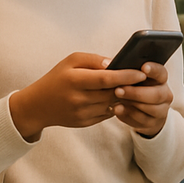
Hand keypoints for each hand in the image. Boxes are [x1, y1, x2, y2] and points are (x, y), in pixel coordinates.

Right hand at [10, 53, 145, 141]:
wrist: (37, 106)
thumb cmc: (57, 78)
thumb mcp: (71, 61)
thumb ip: (94, 60)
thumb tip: (115, 63)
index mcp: (74, 80)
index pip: (106, 79)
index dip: (125, 76)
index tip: (142, 73)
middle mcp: (78, 98)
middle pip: (112, 92)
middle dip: (130, 86)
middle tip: (146, 79)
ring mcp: (82, 113)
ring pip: (112, 104)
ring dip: (125, 97)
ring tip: (136, 87)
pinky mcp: (85, 123)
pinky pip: (108, 113)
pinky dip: (116, 105)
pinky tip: (121, 97)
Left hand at [109, 61, 172, 136]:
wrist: (142, 110)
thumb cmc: (135, 88)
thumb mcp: (134, 78)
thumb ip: (126, 72)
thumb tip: (106, 65)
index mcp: (161, 79)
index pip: (161, 72)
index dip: (153, 70)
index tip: (143, 67)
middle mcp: (165, 94)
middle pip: (156, 94)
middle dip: (136, 92)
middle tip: (118, 90)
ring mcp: (161, 110)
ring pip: (151, 108)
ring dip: (132, 104)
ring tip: (116, 101)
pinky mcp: (153, 122)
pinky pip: (142, 120)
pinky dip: (128, 115)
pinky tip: (117, 109)